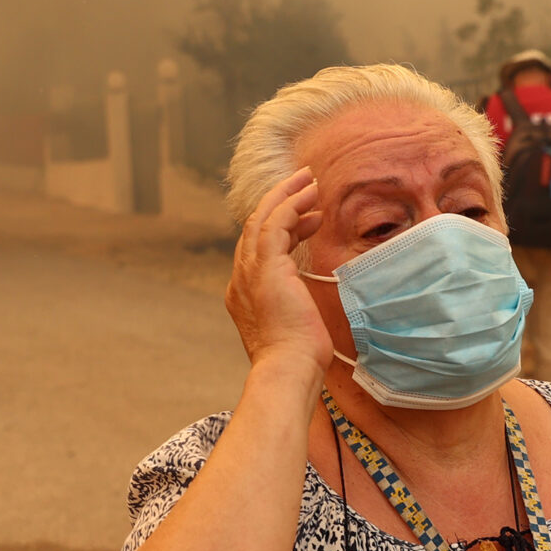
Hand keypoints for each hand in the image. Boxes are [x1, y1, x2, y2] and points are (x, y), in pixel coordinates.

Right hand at [226, 166, 331, 380]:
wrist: (288, 370)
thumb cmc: (297, 359)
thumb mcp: (293, 325)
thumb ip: (294, 305)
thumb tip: (307, 299)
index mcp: (244, 294)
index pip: (257, 248)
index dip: (281, 227)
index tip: (308, 218)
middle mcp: (241, 279)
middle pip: (255, 227)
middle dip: (279, 202)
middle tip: (303, 183)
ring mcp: (249, 272)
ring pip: (263, 219)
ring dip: (286, 195)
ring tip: (309, 180)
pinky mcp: (266, 267)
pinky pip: (275, 223)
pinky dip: (291, 205)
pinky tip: (310, 195)